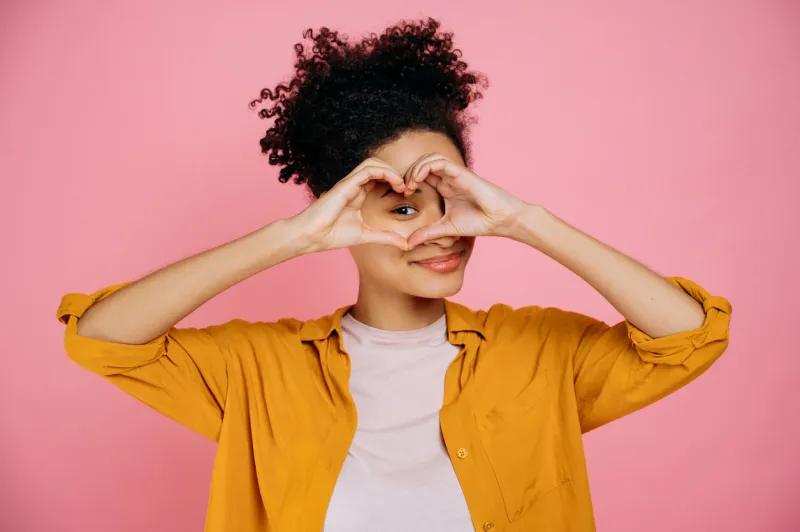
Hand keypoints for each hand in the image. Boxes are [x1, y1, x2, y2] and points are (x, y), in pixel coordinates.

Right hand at [289, 158, 409, 252]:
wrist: (312, 237)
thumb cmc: (332, 235)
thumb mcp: (367, 236)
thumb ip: (386, 237)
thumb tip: (405, 244)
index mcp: (358, 195)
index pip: (379, 178)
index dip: (395, 182)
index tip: (406, 194)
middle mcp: (354, 186)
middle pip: (378, 166)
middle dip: (396, 173)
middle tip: (407, 188)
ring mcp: (350, 183)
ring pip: (373, 163)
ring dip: (391, 170)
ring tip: (402, 185)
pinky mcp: (347, 184)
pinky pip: (368, 170)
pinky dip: (385, 172)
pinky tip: (395, 184)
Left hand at [403, 153, 529, 247]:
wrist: (500, 220)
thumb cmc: (479, 222)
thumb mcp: (446, 228)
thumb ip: (428, 233)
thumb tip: (408, 243)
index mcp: (444, 187)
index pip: (421, 175)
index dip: (408, 180)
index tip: (401, 195)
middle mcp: (448, 178)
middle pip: (423, 163)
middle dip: (408, 172)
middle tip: (402, 189)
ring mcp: (455, 174)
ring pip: (430, 158)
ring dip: (415, 168)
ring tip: (409, 185)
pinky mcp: (462, 173)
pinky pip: (440, 161)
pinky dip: (425, 167)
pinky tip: (417, 180)